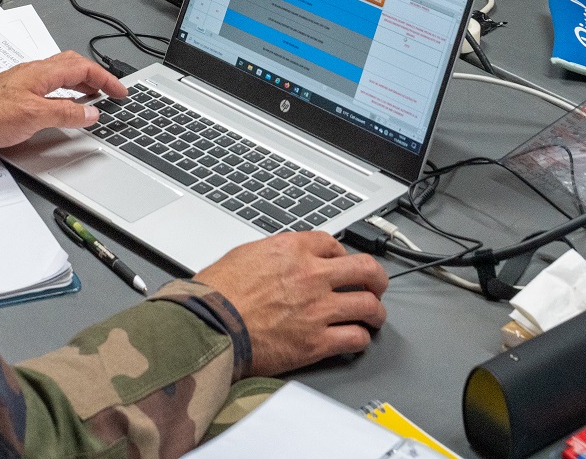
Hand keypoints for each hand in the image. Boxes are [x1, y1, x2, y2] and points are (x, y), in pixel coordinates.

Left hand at [0, 51, 125, 149]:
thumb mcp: (34, 116)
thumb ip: (65, 113)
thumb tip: (91, 112)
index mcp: (42, 73)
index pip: (83, 68)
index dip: (105, 79)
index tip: (120, 91)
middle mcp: (34, 73)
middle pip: (73, 65)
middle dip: (95, 76)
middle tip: (109, 91)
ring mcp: (25, 81)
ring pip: (61, 74)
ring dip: (80, 83)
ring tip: (92, 98)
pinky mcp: (17, 93)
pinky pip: (50, 86)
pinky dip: (65, 92)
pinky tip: (63, 105)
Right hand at [195, 231, 387, 374]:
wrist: (208, 326)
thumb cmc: (216, 294)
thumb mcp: (244, 254)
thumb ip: (273, 253)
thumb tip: (285, 258)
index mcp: (292, 249)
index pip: (334, 244)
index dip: (342, 255)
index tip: (342, 263)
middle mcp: (311, 275)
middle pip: (366, 270)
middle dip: (377, 278)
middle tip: (377, 285)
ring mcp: (318, 309)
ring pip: (369, 306)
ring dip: (376, 312)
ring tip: (374, 316)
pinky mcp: (316, 342)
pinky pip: (356, 338)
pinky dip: (361, 339)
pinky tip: (356, 338)